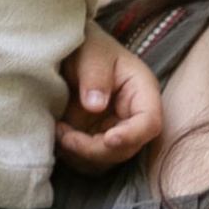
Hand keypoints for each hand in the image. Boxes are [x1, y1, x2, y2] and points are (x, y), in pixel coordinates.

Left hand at [58, 25, 163, 167]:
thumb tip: (96, 105)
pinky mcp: (95, 142)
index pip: (149, 123)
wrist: (68, 53)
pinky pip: (90, 162)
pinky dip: (73, 157)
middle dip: (95, 149)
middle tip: (65, 135)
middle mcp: (132, 117)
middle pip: (127, 149)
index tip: (108, 139)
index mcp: (141, 92)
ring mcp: (114, 132)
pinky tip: (59, 136)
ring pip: (107, 161)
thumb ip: (95, 75)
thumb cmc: (86, 46)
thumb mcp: (91, 52)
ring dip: (81, 155)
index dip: (132, 136)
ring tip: (59, 130)